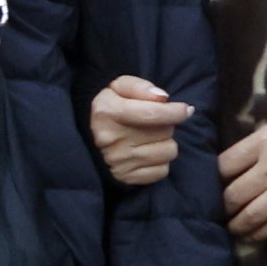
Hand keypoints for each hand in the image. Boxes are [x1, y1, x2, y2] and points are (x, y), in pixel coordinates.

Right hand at [88, 73, 192, 187]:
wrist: (81, 135)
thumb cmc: (105, 106)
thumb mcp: (116, 87)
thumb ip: (139, 87)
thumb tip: (163, 98)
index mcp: (108, 112)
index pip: (152, 114)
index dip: (175, 111)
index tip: (186, 109)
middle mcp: (112, 139)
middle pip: (165, 132)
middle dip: (166, 124)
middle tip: (153, 123)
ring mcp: (118, 161)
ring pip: (168, 152)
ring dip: (165, 143)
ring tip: (150, 138)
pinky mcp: (125, 178)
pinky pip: (162, 171)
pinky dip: (159, 162)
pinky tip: (146, 154)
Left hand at [218, 118, 266, 242]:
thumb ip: (254, 143)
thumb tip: (230, 162)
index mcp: (262, 143)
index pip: (224, 166)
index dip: (213, 179)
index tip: (209, 186)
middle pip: (233, 194)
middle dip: (220, 207)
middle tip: (215, 212)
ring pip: (251, 215)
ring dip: (236, 225)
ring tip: (230, 227)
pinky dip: (259, 233)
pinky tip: (250, 235)